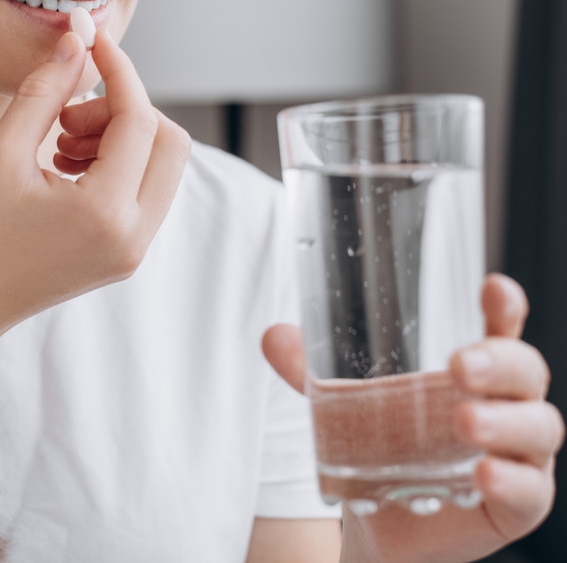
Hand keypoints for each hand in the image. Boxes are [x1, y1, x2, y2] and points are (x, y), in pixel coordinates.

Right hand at [0, 29, 190, 359]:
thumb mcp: (0, 155)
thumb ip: (44, 93)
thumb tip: (75, 43)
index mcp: (104, 214)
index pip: (138, 120)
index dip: (118, 70)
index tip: (91, 41)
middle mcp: (133, 237)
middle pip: (169, 142)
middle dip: (124, 110)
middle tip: (68, 114)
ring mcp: (133, 251)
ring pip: (161, 166)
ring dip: (120, 137)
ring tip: (59, 142)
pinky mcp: (124, 255)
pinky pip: (144, 192)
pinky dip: (117, 164)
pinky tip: (65, 164)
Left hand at [262, 274, 564, 562]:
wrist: (385, 524)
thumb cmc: (385, 449)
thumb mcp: (347, 406)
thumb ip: (311, 375)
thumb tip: (273, 336)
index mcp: (475, 373)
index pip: (500, 330)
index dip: (504, 307)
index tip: (493, 285)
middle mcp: (505, 406)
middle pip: (525, 372)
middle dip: (499, 363)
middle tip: (459, 365)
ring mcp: (517, 455)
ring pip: (537, 428)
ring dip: (503, 421)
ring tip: (464, 419)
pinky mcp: (518, 503)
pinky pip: (529, 491)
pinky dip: (509, 481)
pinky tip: (482, 474)